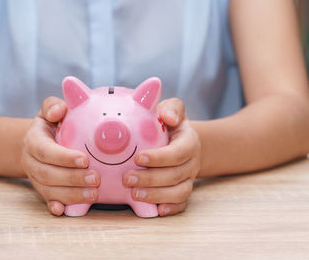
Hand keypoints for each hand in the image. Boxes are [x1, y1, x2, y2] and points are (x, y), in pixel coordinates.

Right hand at [20, 97, 100, 215]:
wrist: (37, 142)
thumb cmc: (50, 124)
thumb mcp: (49, 110)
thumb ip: (53, 106)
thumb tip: (58, 111)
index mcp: (33, 141)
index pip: (45, 151)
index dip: (63, 157)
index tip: (84, 159)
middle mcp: (31, 161)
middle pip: (48, 174)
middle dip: (72, 179)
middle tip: (95, 179)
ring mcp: (35, 178)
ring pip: (48, 190)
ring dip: (71, 195)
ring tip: (93, 194)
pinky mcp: (41, 190)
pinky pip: (46, 200)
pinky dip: (55, 206)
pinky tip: (65, 211)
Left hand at [123, 98, 200, 216]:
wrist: (182, 141)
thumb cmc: (170, 124)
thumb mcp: (173, 110)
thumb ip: (172, 108)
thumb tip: (167, 116)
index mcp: (189, 142)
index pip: (178, 152)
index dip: (159, 157)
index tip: (138, 158)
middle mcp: (191, 162)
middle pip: (175, 175)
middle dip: (151, 179)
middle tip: (127, 179)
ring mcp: (189, 179)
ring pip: (179, 192)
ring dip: (156, 195)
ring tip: (134, 194)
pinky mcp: (184, 191)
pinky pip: (181, 203)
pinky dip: (170, 209)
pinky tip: (156, 210)